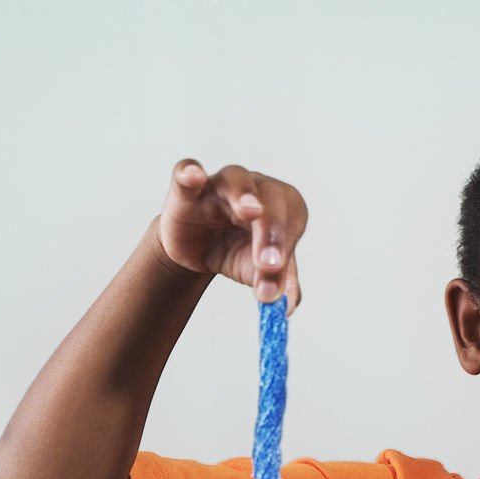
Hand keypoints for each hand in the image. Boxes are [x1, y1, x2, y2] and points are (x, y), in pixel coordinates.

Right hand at [154, 159, 305, 315]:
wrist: (197, 251)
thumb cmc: (236, 252)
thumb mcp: (256, 270)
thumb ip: (275, 283)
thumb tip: (287, 306)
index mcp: (283, 208)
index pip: (292, 219)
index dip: (286, 244)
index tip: (276, 271)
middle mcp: (257, 190)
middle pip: (271, 198)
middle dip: (272, 228)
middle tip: (269, 262)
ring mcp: (222, 185)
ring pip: (237, 179)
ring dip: (244, 195)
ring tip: (251, 212)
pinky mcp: (187, 189)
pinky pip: (187, 171)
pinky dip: (190, 172)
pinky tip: (194, 177)